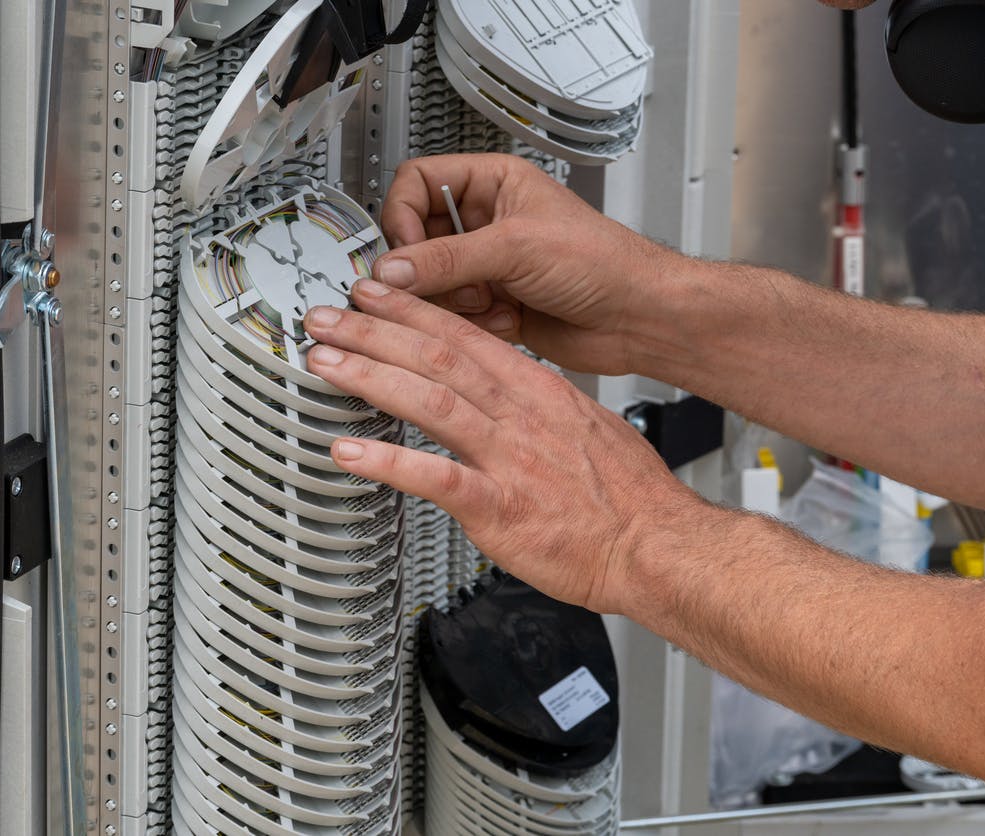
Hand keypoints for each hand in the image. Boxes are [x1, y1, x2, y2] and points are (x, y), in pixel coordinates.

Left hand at [302, 279, 700, 612]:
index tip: (375, 293)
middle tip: (327, 316)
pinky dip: (386, 463)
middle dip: (375, 331)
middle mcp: (520, 414)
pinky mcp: (499, 506)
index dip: (412, 310)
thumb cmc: (631, 498)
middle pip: (437, 356)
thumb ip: (540, 411)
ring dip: (370, 377)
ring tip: (326, 363)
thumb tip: (511, 402)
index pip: (465, 335)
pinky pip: (433, 478)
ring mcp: (508, 457)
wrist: (659, 545)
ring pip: (429, 401)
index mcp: (539, 391)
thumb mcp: (587, 429)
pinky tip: (348, 454)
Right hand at [374, 153, 684, 374]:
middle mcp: (486, 222)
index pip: (417, 183)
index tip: (407, 250)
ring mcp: (487, 266)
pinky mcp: (491, 306)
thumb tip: (392, 267)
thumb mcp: (516, 247)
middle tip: (439, 283)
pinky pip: (451, 315)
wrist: (638, 318)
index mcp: (493, 183)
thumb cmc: (604, 262)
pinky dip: (469, 322)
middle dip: (427, 267)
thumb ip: (446, 258)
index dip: (404, 216)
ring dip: (451, 299)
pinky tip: (502, 319)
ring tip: (484, 301)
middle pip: (416, 239)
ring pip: (430, 282)